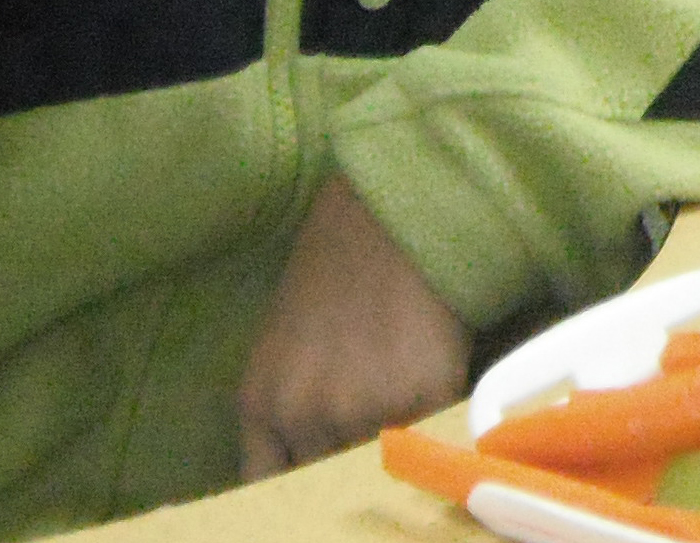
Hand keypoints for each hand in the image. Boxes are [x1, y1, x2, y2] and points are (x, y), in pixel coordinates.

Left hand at [236, 177, 470, 478]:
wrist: (392, 211)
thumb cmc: (336, 267)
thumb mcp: (285, 344)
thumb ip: (289, 407)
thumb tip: (305, 468)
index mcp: (261, 404)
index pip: (266, 486)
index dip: (296, 489)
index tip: (316, 483)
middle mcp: (305, 416)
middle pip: (328, 477)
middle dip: (346, 459)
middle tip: (367, 428)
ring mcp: (365, 410)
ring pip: (383, 462)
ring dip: (395, 440)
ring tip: (405, 399)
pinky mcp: (424, 396)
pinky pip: (433, 434)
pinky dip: (438, 421)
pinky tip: (435, 381)